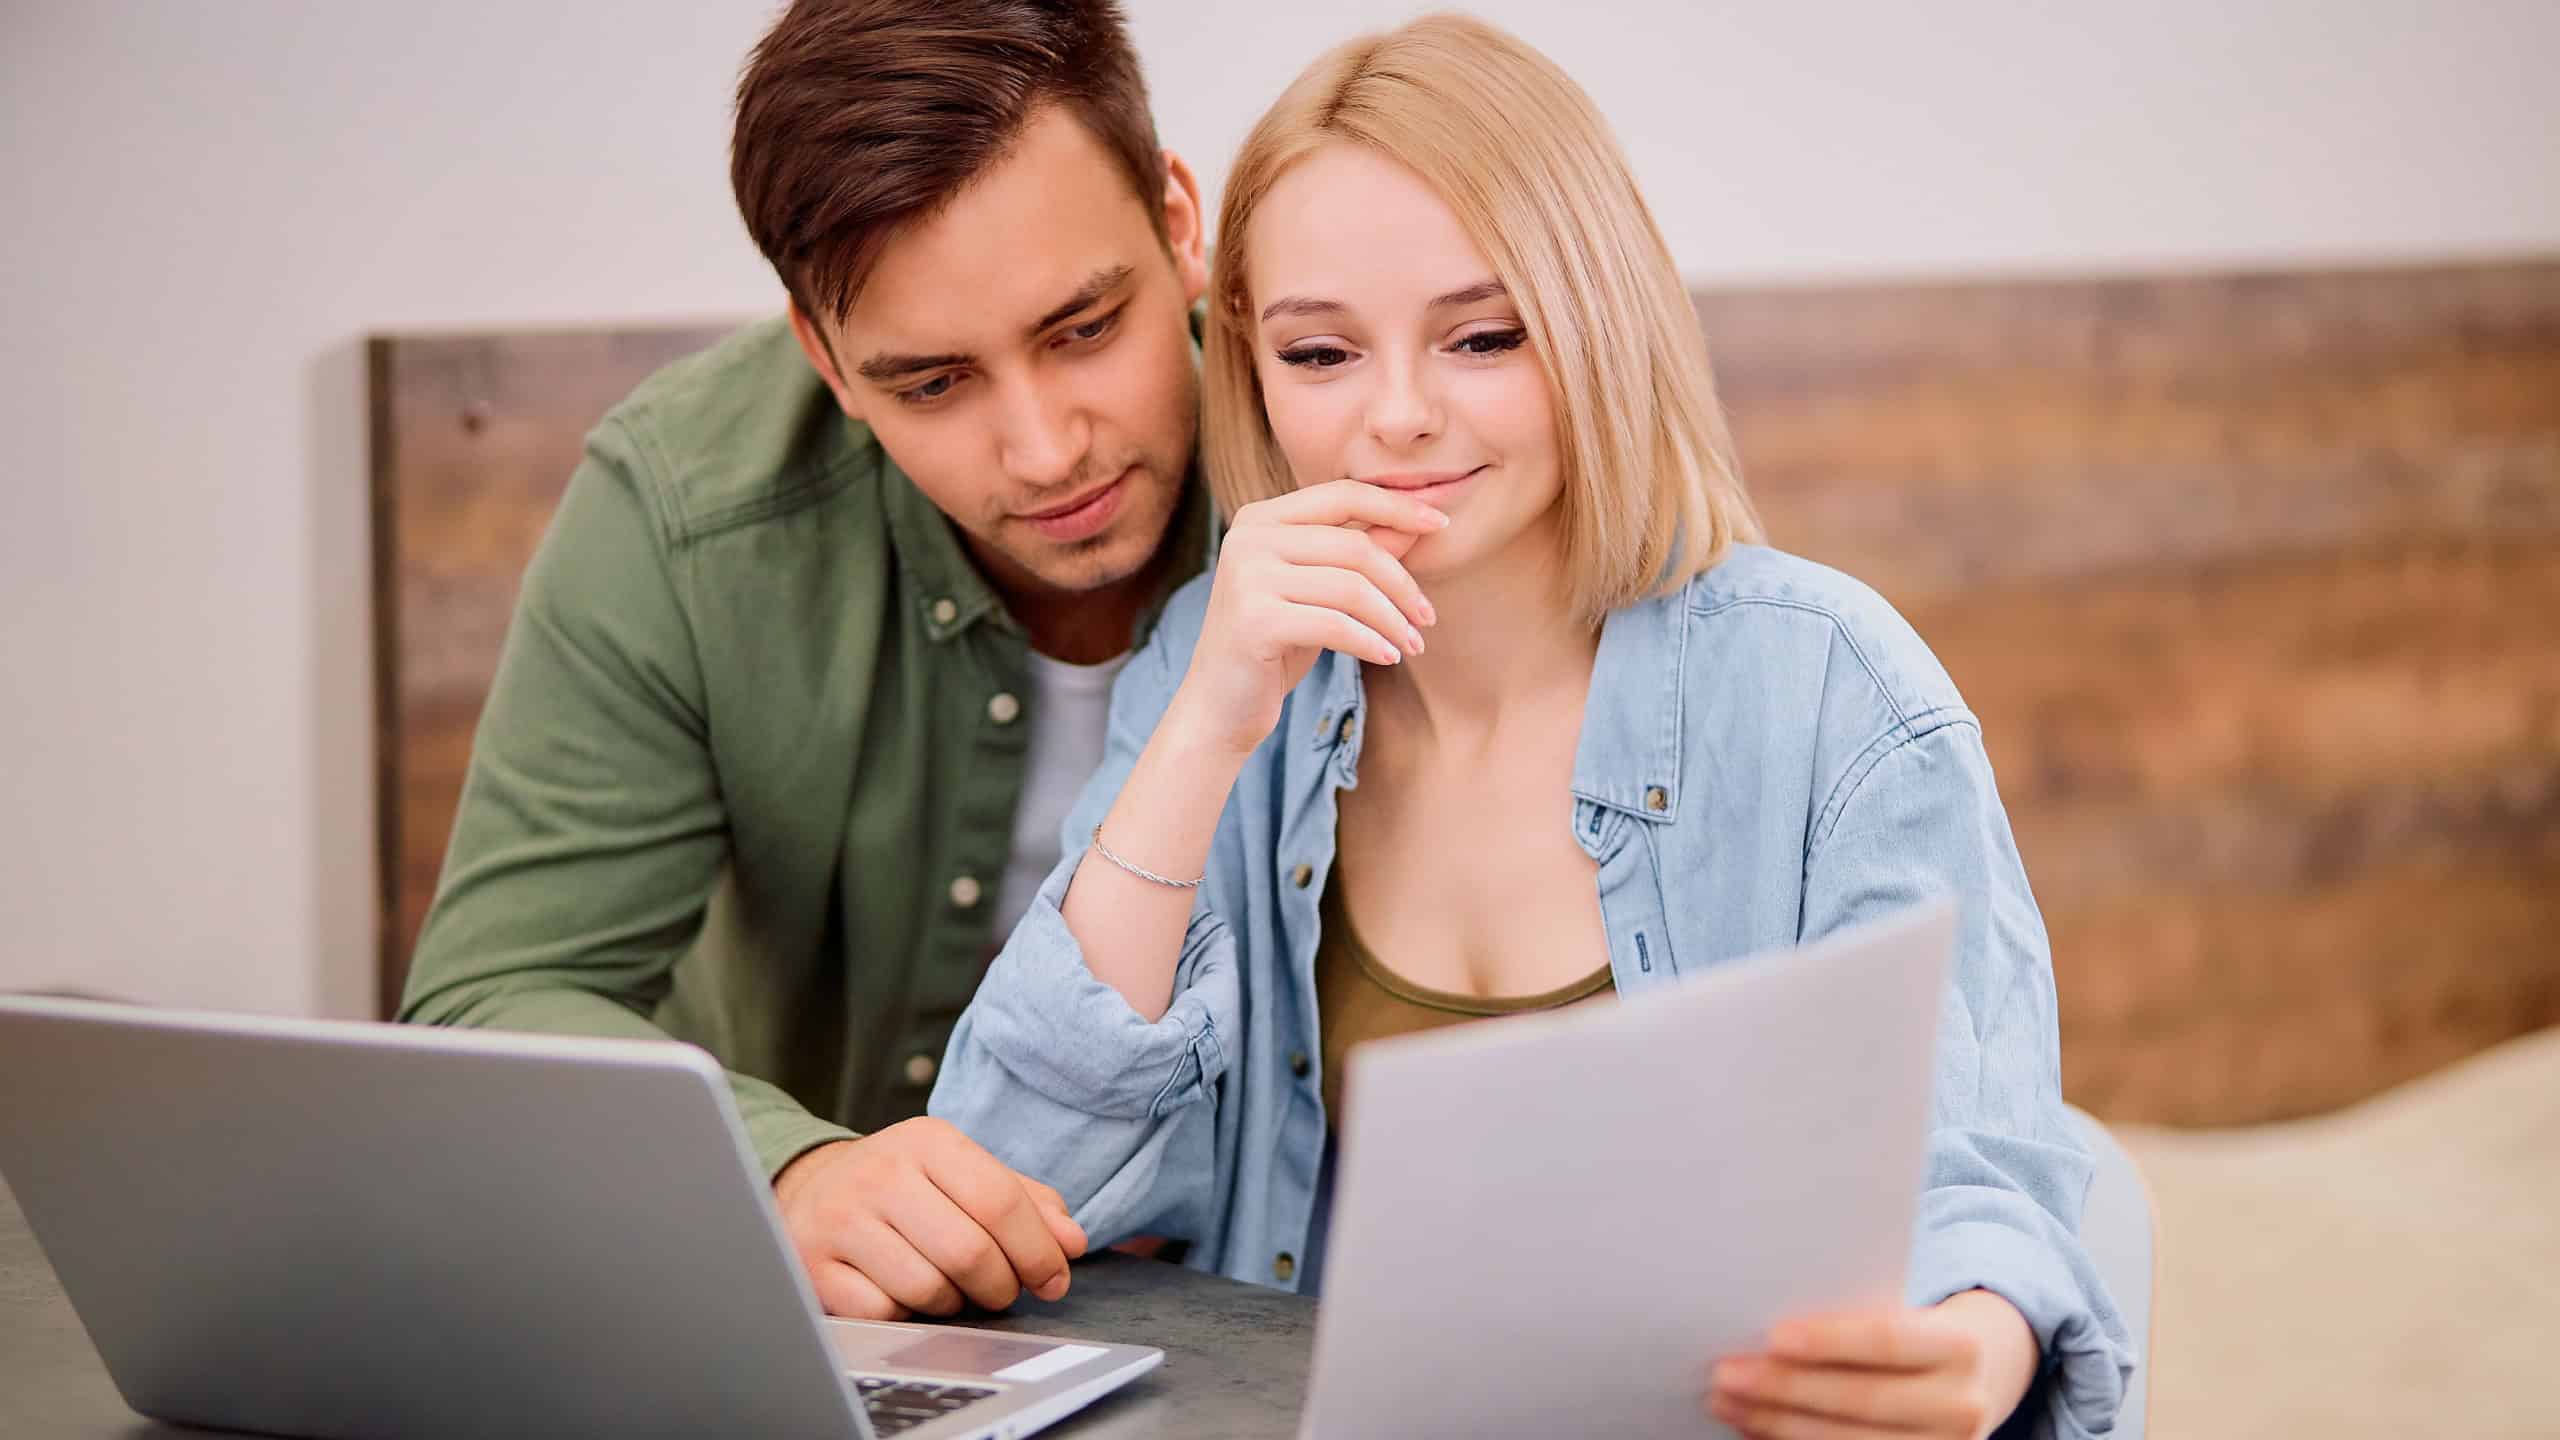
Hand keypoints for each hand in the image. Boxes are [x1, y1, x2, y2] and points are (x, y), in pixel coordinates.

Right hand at [772, 1118, 1088, 1319]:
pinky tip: (902, 1293)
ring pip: (928, 1289)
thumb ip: (1024, 1202)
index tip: (1054, 1279)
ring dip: (954, 1304)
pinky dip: (906, 1315)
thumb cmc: (904, 1188)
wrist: (810, 1193)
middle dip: (1000, 1286)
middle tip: (1001, 1291)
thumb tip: (1072, 1242)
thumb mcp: (962, 1174)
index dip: (1039, 1251)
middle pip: (969, 1252)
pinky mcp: (814, 1267)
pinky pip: (884, 1313)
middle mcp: (881, 1174)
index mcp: (928, 1141)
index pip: (1001, 1201)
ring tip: (950, 1288)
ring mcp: (842, 1220)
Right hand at [1169, 480, 1447, 756]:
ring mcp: (1247, 577)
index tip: (1441, 523)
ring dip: (1392, 620)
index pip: (1342, 495)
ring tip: (1411, 645)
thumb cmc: (1274, 646)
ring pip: (1351, 587)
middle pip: (1354, 546)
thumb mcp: (1320, 593)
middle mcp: (1248, 538)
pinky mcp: (1255, 620)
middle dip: (1402, 584)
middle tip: (1427, 619)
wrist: (1219, 706)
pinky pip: (1335, 624)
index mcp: (1260, 519)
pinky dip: (1371, 642)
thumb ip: (1358, 552)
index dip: (1396, 506)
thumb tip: (1415, 523)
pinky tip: (1388, 657)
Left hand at [1707, 1290, 2038, 1439]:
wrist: (1972, 1377)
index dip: (1829, 1340)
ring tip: (1727, 1402)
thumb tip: (1763, 1324)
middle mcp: (1962, 1404)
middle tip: (1724, 1373)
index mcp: (1958, 1346)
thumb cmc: (1913, 1333)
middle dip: (1785, 1387)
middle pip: (1862, 1398)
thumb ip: (1853, 1315)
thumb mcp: (1903, 1313)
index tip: (1772, 1335)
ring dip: (1776, 1423)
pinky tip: (1755, 1428)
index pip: (1887, 1339)